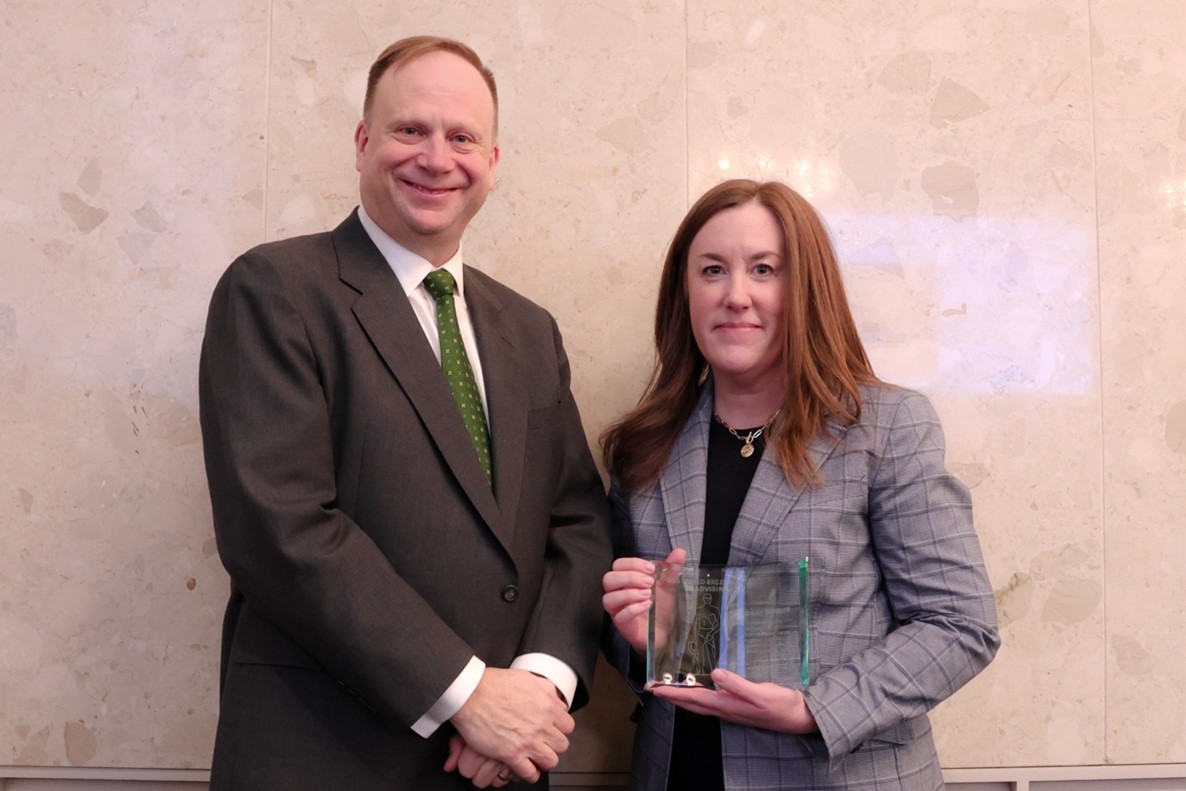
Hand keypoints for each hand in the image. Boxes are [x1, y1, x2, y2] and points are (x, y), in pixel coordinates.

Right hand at [450, 667, 573, 782]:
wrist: (471, 694)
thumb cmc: (494, 684)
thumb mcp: (527, 678)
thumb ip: (546, 690)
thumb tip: (557, 701)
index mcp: (547, 706)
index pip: (568, 727)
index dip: (560, 729)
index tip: (553, 730)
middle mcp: (540, 726)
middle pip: (562, 746)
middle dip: (554, 745)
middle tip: (545, 743)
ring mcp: (527, 741)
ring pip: (551, 761)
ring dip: (544, 760)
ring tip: (536, 757)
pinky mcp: (511, 754)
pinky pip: (530, 773)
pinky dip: (530, 774)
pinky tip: (526, 768)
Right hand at [602, 548, 685, 652]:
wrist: (666, 631)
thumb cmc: (662, 605)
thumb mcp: (668, 585)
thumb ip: (672, 568)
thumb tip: (680, 551)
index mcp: (625, 579)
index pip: (618, 565)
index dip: (633, 564)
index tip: (651, 569)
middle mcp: (617, 593)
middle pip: (608, 579)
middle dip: (629, 577)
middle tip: (650, 582)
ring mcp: (617, 609)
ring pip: (608, 598)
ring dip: (629, 594)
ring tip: (648, 595)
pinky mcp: (622, 625)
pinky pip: (619, 616)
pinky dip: (633, 609)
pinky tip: (647, 605)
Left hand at [650, 668, 817, 733]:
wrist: (798, 716)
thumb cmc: (780, 705)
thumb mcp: (760, 693)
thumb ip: (737, 684)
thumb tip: (715, 674)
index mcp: (727, 705)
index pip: (693, 698)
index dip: (673, 693)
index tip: (654, 688)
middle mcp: (725, 709)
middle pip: (691, 703)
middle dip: (672, 696)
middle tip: (654, 687)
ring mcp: (731, 709)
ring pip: (699, 704)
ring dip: (682, 696)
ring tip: (669, 688)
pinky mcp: (737, 706)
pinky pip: (709, 701)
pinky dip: (697, 695)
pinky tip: (698, 688)